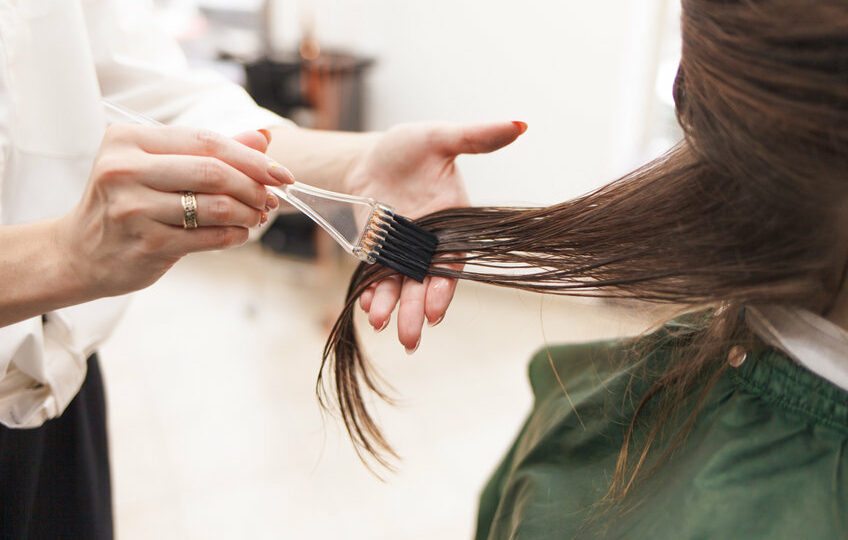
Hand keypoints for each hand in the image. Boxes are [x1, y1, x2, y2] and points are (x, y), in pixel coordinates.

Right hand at [55, 125, 291, 298]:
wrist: (79, 253)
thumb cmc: (125, 202)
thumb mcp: (157, 166)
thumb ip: (208, 151)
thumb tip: (263, 138)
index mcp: (128, 141)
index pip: (205, 141)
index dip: (251, 157)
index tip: (281, 172)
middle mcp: (125, 170)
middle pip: (213, 172)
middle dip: (254, 186)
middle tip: (271, 198)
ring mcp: (133, 209)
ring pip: (215, 207)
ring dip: (248, 213)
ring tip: (257, 215)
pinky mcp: (146, 244)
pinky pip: (208, 237)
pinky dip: (235, 235)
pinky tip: (240, 233)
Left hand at [345, 121, 525, 352]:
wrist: (372, 158)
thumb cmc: (410, 147)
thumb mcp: (440, 137)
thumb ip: (476, 137)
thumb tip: (520, 124)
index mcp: (452, 226)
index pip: (451, 262)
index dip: (443, 287)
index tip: (434, 311)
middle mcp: (429, 245)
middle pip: (424, 284)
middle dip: (416, 311)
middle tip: (409, 339)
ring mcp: (402, 252)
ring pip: (399, 287)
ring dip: (391, 308)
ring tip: (378, 325)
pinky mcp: (377, 255)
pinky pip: (377, 279)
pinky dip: (371, 294)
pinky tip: (367, 307)